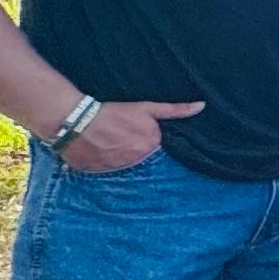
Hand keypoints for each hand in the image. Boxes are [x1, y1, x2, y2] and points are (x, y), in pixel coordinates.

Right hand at [56, 96, 199, 174]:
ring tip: (106, 142)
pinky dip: (103, 162)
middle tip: (118, 135)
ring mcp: (119, 167)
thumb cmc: (112, 112)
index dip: (144, 138)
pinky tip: (98, 151)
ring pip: (124, 164)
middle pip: (140, 156)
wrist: (76, 121)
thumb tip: (202, 106)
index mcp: (151, 144)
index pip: (154, 146)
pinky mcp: (101, 173)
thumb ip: (175, 110)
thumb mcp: (146, 108)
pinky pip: (106, 170)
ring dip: (118, 156)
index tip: (134, 132)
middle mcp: (138, 159)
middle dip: (132, 147)